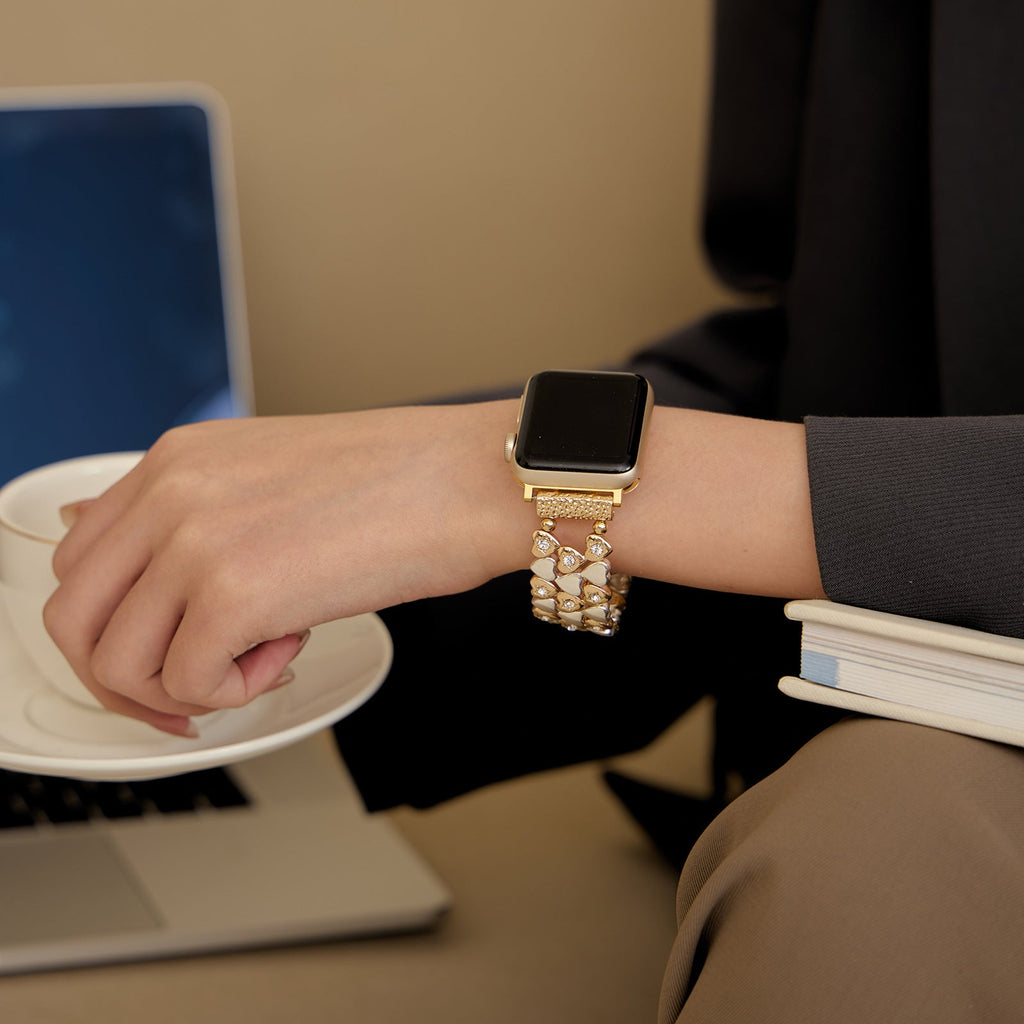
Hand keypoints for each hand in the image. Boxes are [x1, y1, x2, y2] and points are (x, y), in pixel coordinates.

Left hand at [45, 401, 522, 733]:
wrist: (471, 481)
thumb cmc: (398, 483)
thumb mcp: (269, 478)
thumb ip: (196, 518)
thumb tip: (148, 577)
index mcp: (174, 460)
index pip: (80, 563)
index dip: (107, 630)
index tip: (156, 660)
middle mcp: (170, 492)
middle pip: (75, 619)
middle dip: (124, 679)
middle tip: (186, 696)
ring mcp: (196, 540)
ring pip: (120, 664)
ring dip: (187, 686)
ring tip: (261, 656)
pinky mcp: (237, 593)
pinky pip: (189, 686)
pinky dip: (235, 693)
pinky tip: (291, 651)